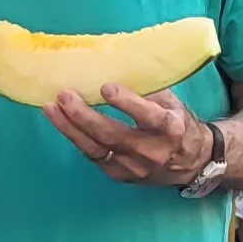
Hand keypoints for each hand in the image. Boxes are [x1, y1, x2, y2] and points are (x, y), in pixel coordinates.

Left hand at [40, 83, 210, 189]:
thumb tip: (116, 65)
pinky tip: (60, 122)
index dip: (128, 103)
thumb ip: (148, 90)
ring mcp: (134, 168)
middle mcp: (152, 152)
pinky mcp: (120, 176)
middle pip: (113, 136)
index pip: (149, 117)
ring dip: (70, 129)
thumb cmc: (177, 124)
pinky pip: (93, 157)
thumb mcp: (172, 103)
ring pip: (97, 150)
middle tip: (65, 96)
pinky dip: (75, 139)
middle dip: (85, 116)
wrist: (192, 163)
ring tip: (51, 109)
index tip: (106, 87)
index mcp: (171, 129)